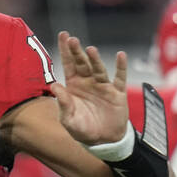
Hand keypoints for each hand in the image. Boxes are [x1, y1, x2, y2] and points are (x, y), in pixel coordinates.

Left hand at [52, 31, 128, 145]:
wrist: (103, 141)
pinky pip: (120, 78)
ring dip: (95, 59)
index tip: (63, 35)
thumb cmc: (82, 129)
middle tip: (73, 40)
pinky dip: (121, 67)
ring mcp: (103, 86)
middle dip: (77, 52)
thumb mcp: (68, 119)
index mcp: (74, 85)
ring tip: (91, 50)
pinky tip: (121, 56)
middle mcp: (88, 81)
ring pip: (98, 69)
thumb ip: (62, 103)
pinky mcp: (117, 93)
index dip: (66, 50)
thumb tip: (54, 85)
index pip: (68, 64)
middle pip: (82, 63)